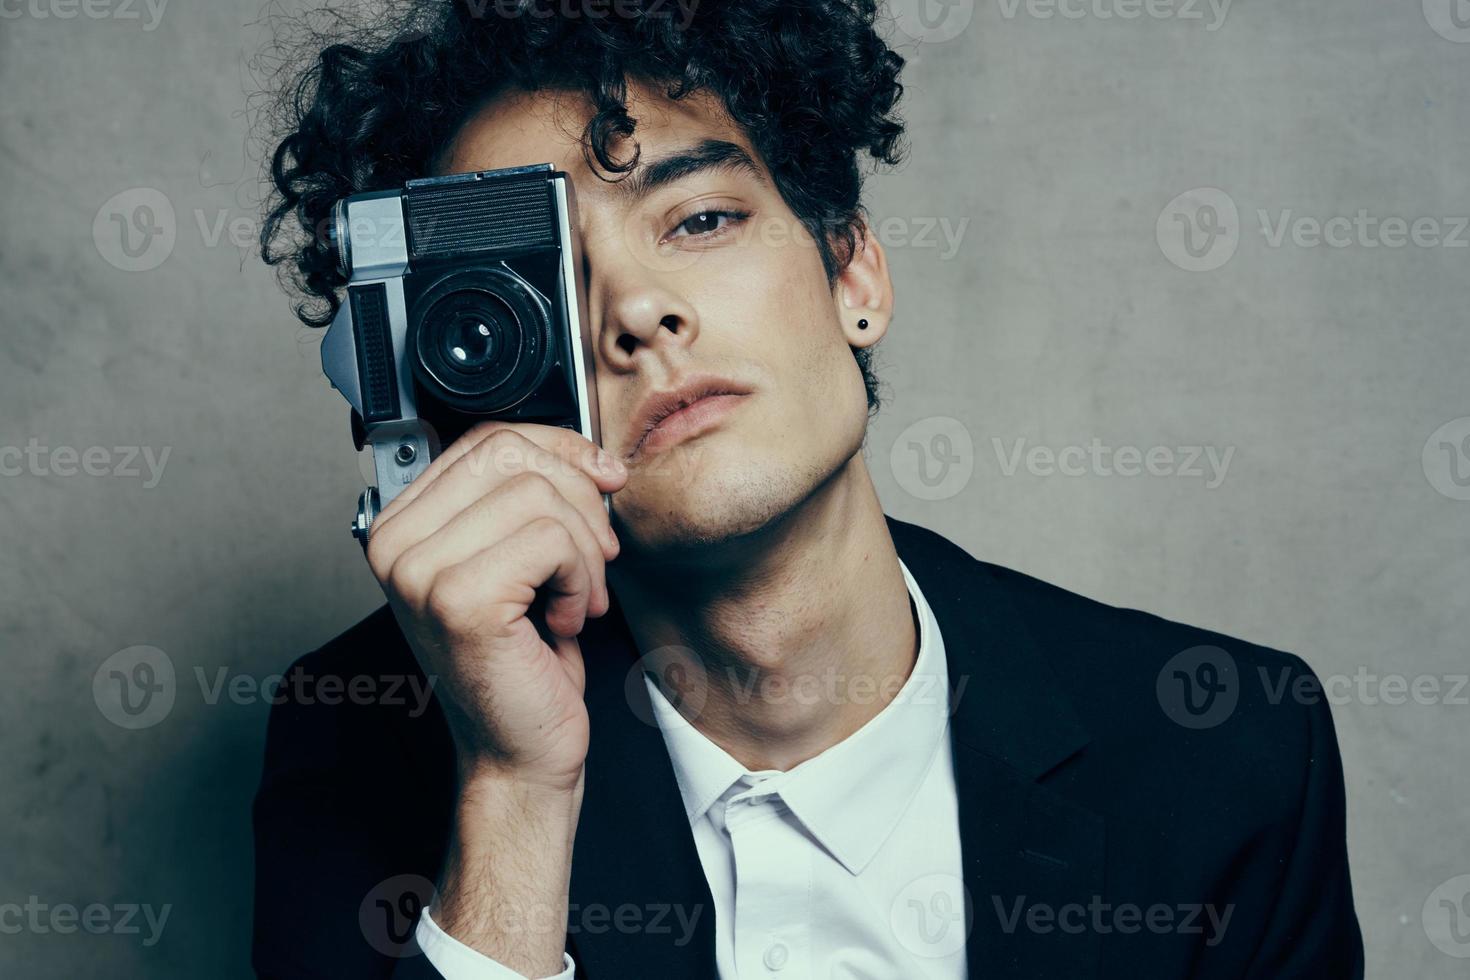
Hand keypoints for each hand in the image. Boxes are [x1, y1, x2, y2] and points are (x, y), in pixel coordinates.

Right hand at [364, 421, 627, 793]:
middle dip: (578, 498)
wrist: (520, 751)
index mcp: (402, 524)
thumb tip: (586, 451)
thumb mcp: (520, 558)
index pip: (485, 438)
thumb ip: (524, 496)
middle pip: (510, 454)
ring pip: (539, 495)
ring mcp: (419, 571)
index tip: (600, 478)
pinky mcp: (459, 600)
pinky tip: (566, 618)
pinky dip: (581, 579)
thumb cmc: (524, 659)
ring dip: (584, 549)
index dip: (558, 448)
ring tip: (578, 596)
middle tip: (596, 557)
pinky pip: (552, 541)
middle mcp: (395, 543)